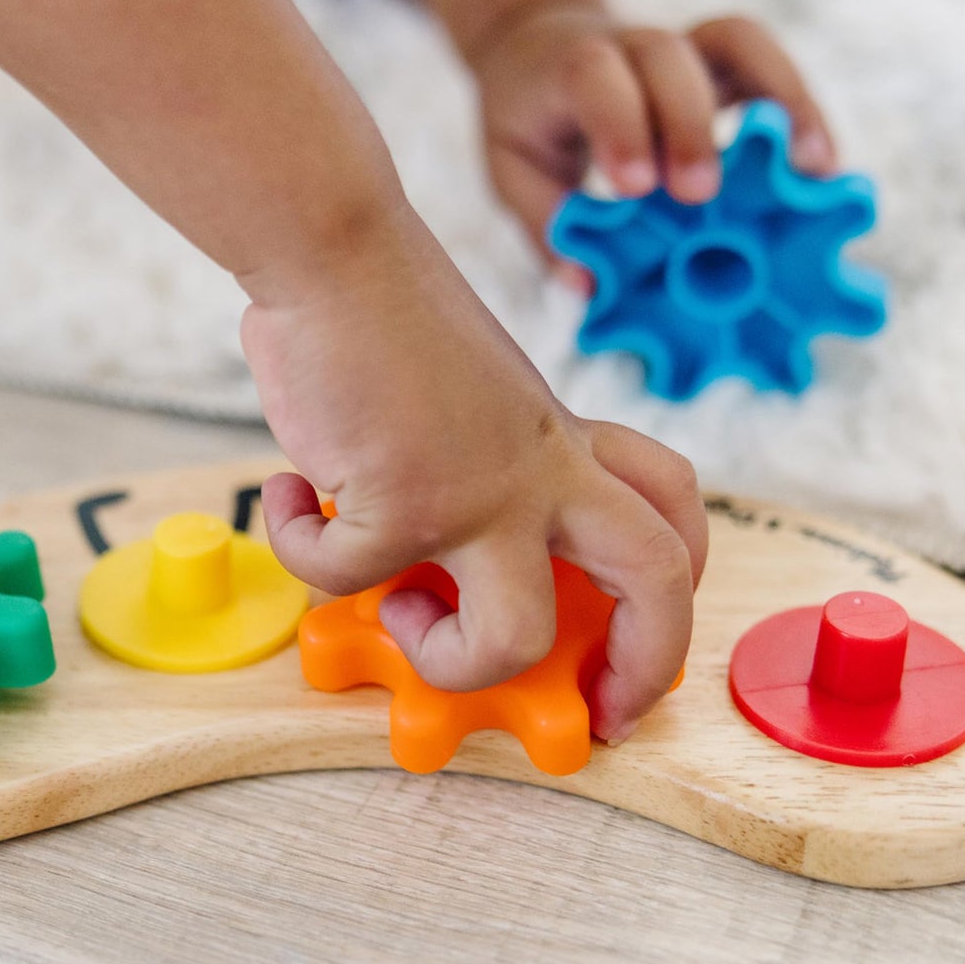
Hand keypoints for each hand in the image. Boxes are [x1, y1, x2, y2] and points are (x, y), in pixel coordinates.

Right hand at [243, 206, 706, 741]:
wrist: (336, 250)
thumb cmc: (383, 312)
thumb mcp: (471, 395)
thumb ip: (475, 462)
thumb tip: (419, 540)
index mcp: (563, 440)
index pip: (671, 508)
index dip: (676, 589)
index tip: (635, 645)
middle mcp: (541, 471)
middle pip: (655, 579)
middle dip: (645, 667)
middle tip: (601, 713)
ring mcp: (478, 493)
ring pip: (511, 638)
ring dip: (446, 658)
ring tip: (398, 611)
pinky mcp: (399, 503)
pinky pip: (345, 578)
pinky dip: (299, 549)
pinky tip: (288, 496)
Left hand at [470, 0, 836, 276]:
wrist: (538, 45)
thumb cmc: (530, 121)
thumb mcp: (513, 171)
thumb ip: (546, 226)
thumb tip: (587, 290)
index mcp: (569, 68)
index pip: (595, 77)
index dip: (619, 125)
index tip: (635, 187)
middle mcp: (630, 44)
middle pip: (668, 55)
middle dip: (689, 124)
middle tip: (700, 194)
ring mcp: (682, 44)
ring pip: (737, 40)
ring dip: (781, 99)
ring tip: (810, 171)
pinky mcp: (721, 58)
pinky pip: (768, 64)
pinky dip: (800, 107)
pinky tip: (821, 166)